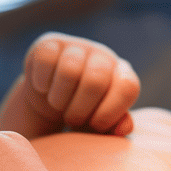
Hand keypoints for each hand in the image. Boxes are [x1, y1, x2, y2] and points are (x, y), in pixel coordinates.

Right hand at [22, 32, 138, 134]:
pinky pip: (46, 60)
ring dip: (59, 99)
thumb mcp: (97, 125)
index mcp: (122, 75)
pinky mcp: (49, 43)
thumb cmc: (80, 113)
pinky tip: (44, 88)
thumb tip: (125, 127)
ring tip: (58, 105)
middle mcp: (103, 57)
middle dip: (80, 110)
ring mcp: (77, 47)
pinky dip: (42, 82)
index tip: (95, 126)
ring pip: (69, 70)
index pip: (128, 87)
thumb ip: (115, 127)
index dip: (111, 112)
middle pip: (96, 80)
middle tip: (72, 120)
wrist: (48, 98)